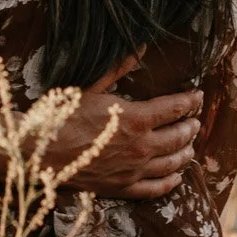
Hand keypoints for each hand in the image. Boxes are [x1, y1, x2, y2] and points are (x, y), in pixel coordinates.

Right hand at [54, 59, 200, 198]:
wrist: (39, 152)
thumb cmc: (62, 116)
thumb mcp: (91, 86)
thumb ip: (119, 68)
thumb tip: (141, 47)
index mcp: (135, 118)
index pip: (174, 108)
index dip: (189, 101)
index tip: (197, 96)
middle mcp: (140, 147)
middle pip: (178, 137)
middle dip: (190, 127)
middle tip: (195, 122)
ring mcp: (133, 171)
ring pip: (171, 163)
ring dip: (185, 153)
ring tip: (190, 146)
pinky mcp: (122, 188)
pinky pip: (154, 189)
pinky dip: (169, 182)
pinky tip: (176, 177)